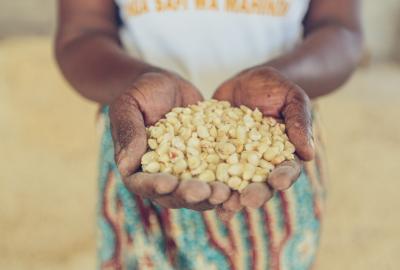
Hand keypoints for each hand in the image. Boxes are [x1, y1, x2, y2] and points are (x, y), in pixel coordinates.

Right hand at [109, 71, 230, 210]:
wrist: (167, 86)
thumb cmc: (142, 92)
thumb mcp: (129, 105)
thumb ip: (128, 131)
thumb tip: (126, 164)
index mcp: (137, 166)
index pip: (142, 184)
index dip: (155, 186)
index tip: (169, 183)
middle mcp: (161, 175)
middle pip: (173, 195)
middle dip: (189, 195)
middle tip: (206, 192)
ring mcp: (184, 172)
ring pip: (197, 193)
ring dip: (211, 195)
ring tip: (226, 192)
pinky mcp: (205, 164)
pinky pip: (216, 177)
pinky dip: (228, 182)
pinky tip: (241, 182)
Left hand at [212, 66, 314, 219]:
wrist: (246, 81)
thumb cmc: (276, 88)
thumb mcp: (292, 98)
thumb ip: (299, 123)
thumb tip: (309, 154)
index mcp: (284, 154)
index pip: (287, 169)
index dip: (284, 176)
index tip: (279, 181)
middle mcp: (261, 163)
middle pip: (261, 183)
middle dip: (256, 193)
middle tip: (248, 201)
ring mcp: (238, 161)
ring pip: (235, 183)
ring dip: (230, 196)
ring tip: (223, 205)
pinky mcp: (217, 155)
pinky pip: (211, 170)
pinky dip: (207, 182)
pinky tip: (201, 191)